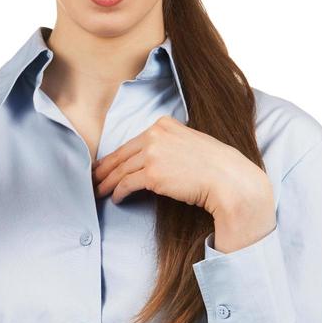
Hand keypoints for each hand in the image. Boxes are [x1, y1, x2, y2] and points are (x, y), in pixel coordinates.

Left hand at [92, 115, 274, 243]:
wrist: (228, 179)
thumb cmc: (214, 166)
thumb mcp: (191, 142)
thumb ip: (170, 143)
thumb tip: (153, 158)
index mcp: (163, 124)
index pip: (132, 142)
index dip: (115, 156)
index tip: (105, 165)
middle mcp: (155, 135)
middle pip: (121, 155)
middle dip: (104, 169)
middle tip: (94, 179)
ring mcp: (152, 154)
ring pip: (120, 171)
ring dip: (107, 183)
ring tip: (100, 192)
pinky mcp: (152, 175)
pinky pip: (126, 184)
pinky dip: (118, 192)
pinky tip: (116, 198)